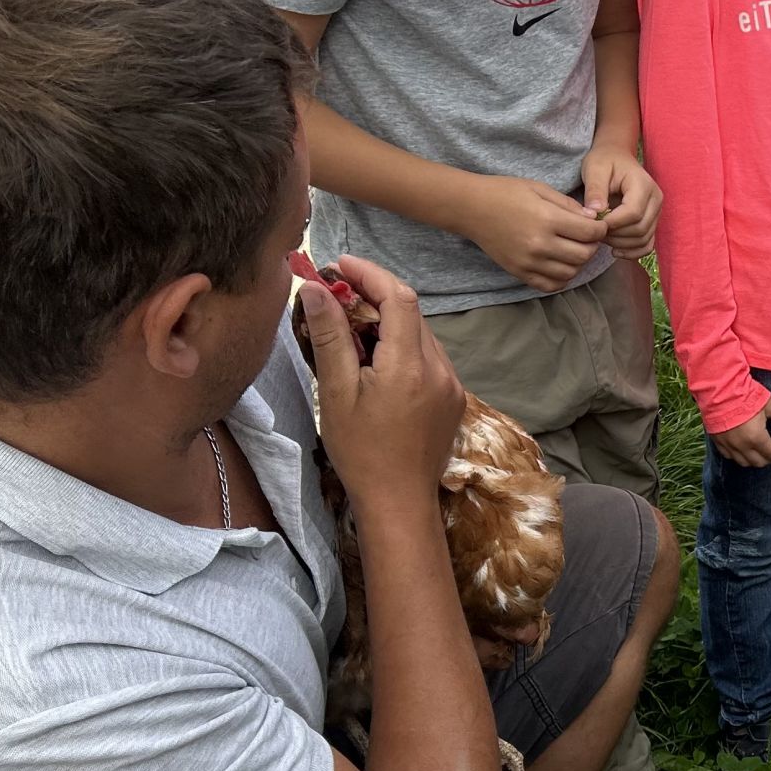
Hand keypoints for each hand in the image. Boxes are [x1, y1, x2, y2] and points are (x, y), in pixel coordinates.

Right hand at [300, 255, 462, 512]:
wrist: (399, 503)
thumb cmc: (362, 452)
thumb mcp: (337, 392)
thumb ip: (330, 336)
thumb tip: (317, 288)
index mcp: (410, 365)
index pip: (399, 296)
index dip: (369, 274)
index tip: (339, 266)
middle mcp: (440, 370)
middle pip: (412, 313)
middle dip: (376, 296)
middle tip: (338, 297)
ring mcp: (452, 386)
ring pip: (421, 335)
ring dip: (390, 323)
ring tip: (352, 331)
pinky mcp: (453, 401)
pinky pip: (429, 359)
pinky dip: (404, 348)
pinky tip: (377, 363)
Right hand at [456, 174, 609, 290]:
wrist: (471, 208)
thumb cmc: (505, 192)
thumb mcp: (539, 189)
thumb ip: (568, 205)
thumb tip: (593, 219)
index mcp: (547, 219)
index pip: (590, 233)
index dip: (600, 229)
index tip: (598, 225)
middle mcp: (540, 244)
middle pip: (584, 256)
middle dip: (592, 246)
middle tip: (586, 237)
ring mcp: (529, 262)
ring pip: (571, 273)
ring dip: (578, 263)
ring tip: (572, 249)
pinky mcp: (520, 273)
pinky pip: (551, 285)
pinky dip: (562, 278)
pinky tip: (559, 264)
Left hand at [581, 147, 662, 257]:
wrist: (616, 158)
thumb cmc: (605, 161)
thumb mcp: (595, 169)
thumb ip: (595, 190)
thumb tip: (595, 212)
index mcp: (644, 185)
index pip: (633, 213)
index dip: (613, 222)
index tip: (594, 222)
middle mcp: (656, 200)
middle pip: (640, 229)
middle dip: (615, 235)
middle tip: (595, 231)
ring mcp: (656, 213)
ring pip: (643, 240)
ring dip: (621, 244)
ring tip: (602, 236)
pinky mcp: (652, 223)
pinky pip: (647, 245)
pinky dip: (632, 252)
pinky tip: (615, 251)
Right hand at [710, 393, 770, 466]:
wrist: (718, 388)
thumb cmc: (746, 394)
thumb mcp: (770, 404)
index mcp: (756, 438)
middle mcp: (742, 446)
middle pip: (758, 462)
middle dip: (769, 459)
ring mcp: (728, 444)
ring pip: (743, 462)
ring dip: (754, 460)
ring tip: (760, 452)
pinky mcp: (717, 440)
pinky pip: (729, 456)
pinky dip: (738, 456)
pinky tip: (742, 450)